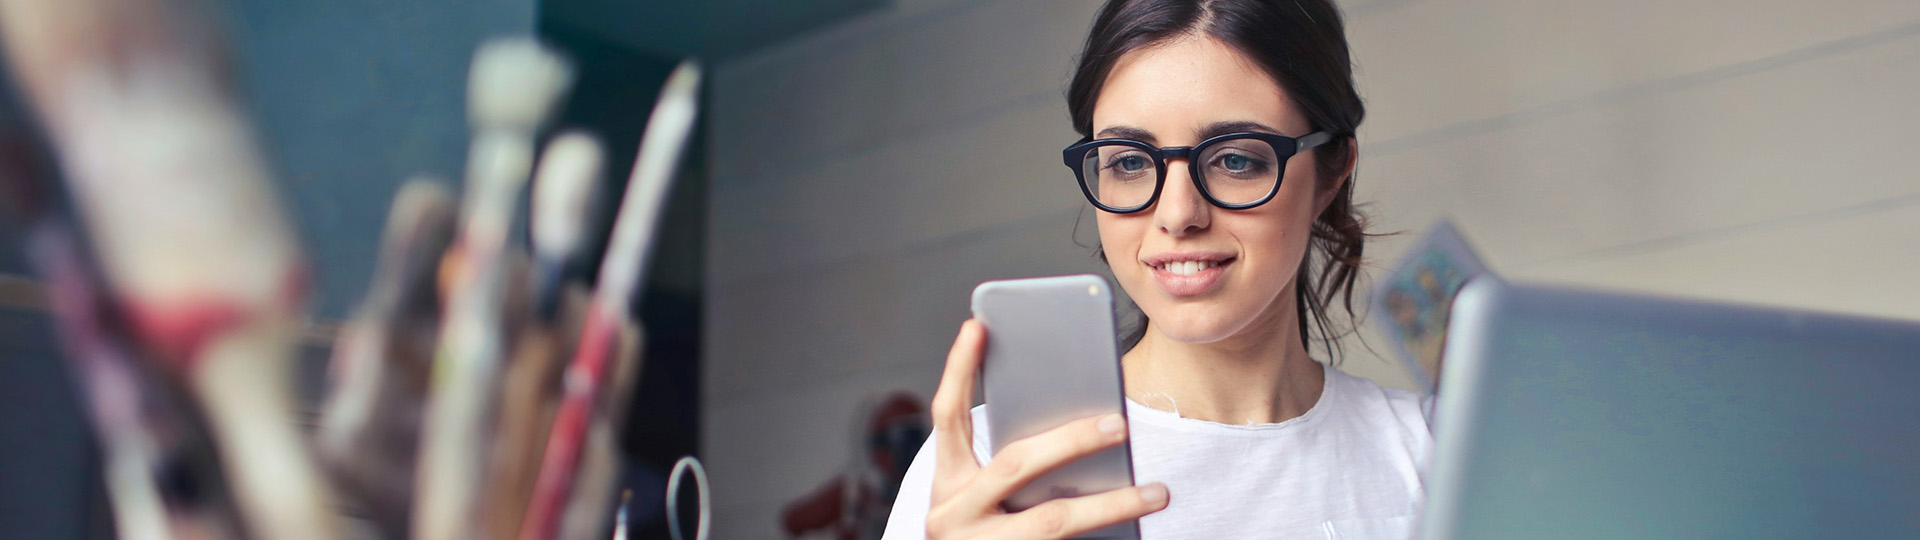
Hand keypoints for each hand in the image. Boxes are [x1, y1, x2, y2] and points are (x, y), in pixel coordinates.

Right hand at [924, 320, 1168, 538]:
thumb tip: (1083, 424)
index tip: (977, 326)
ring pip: (1053, 521)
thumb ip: (1013, 468)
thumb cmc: (987, 536)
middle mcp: (952, 515)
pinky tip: (1141, 531)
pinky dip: (1105, 536)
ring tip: (1158, 493)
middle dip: (1073, 440)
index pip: (947, 417)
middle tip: (1121, 424)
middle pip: (1016, 464)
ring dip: (1112, 505)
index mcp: (946, 485)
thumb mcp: (982, 499)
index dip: (957, 370)